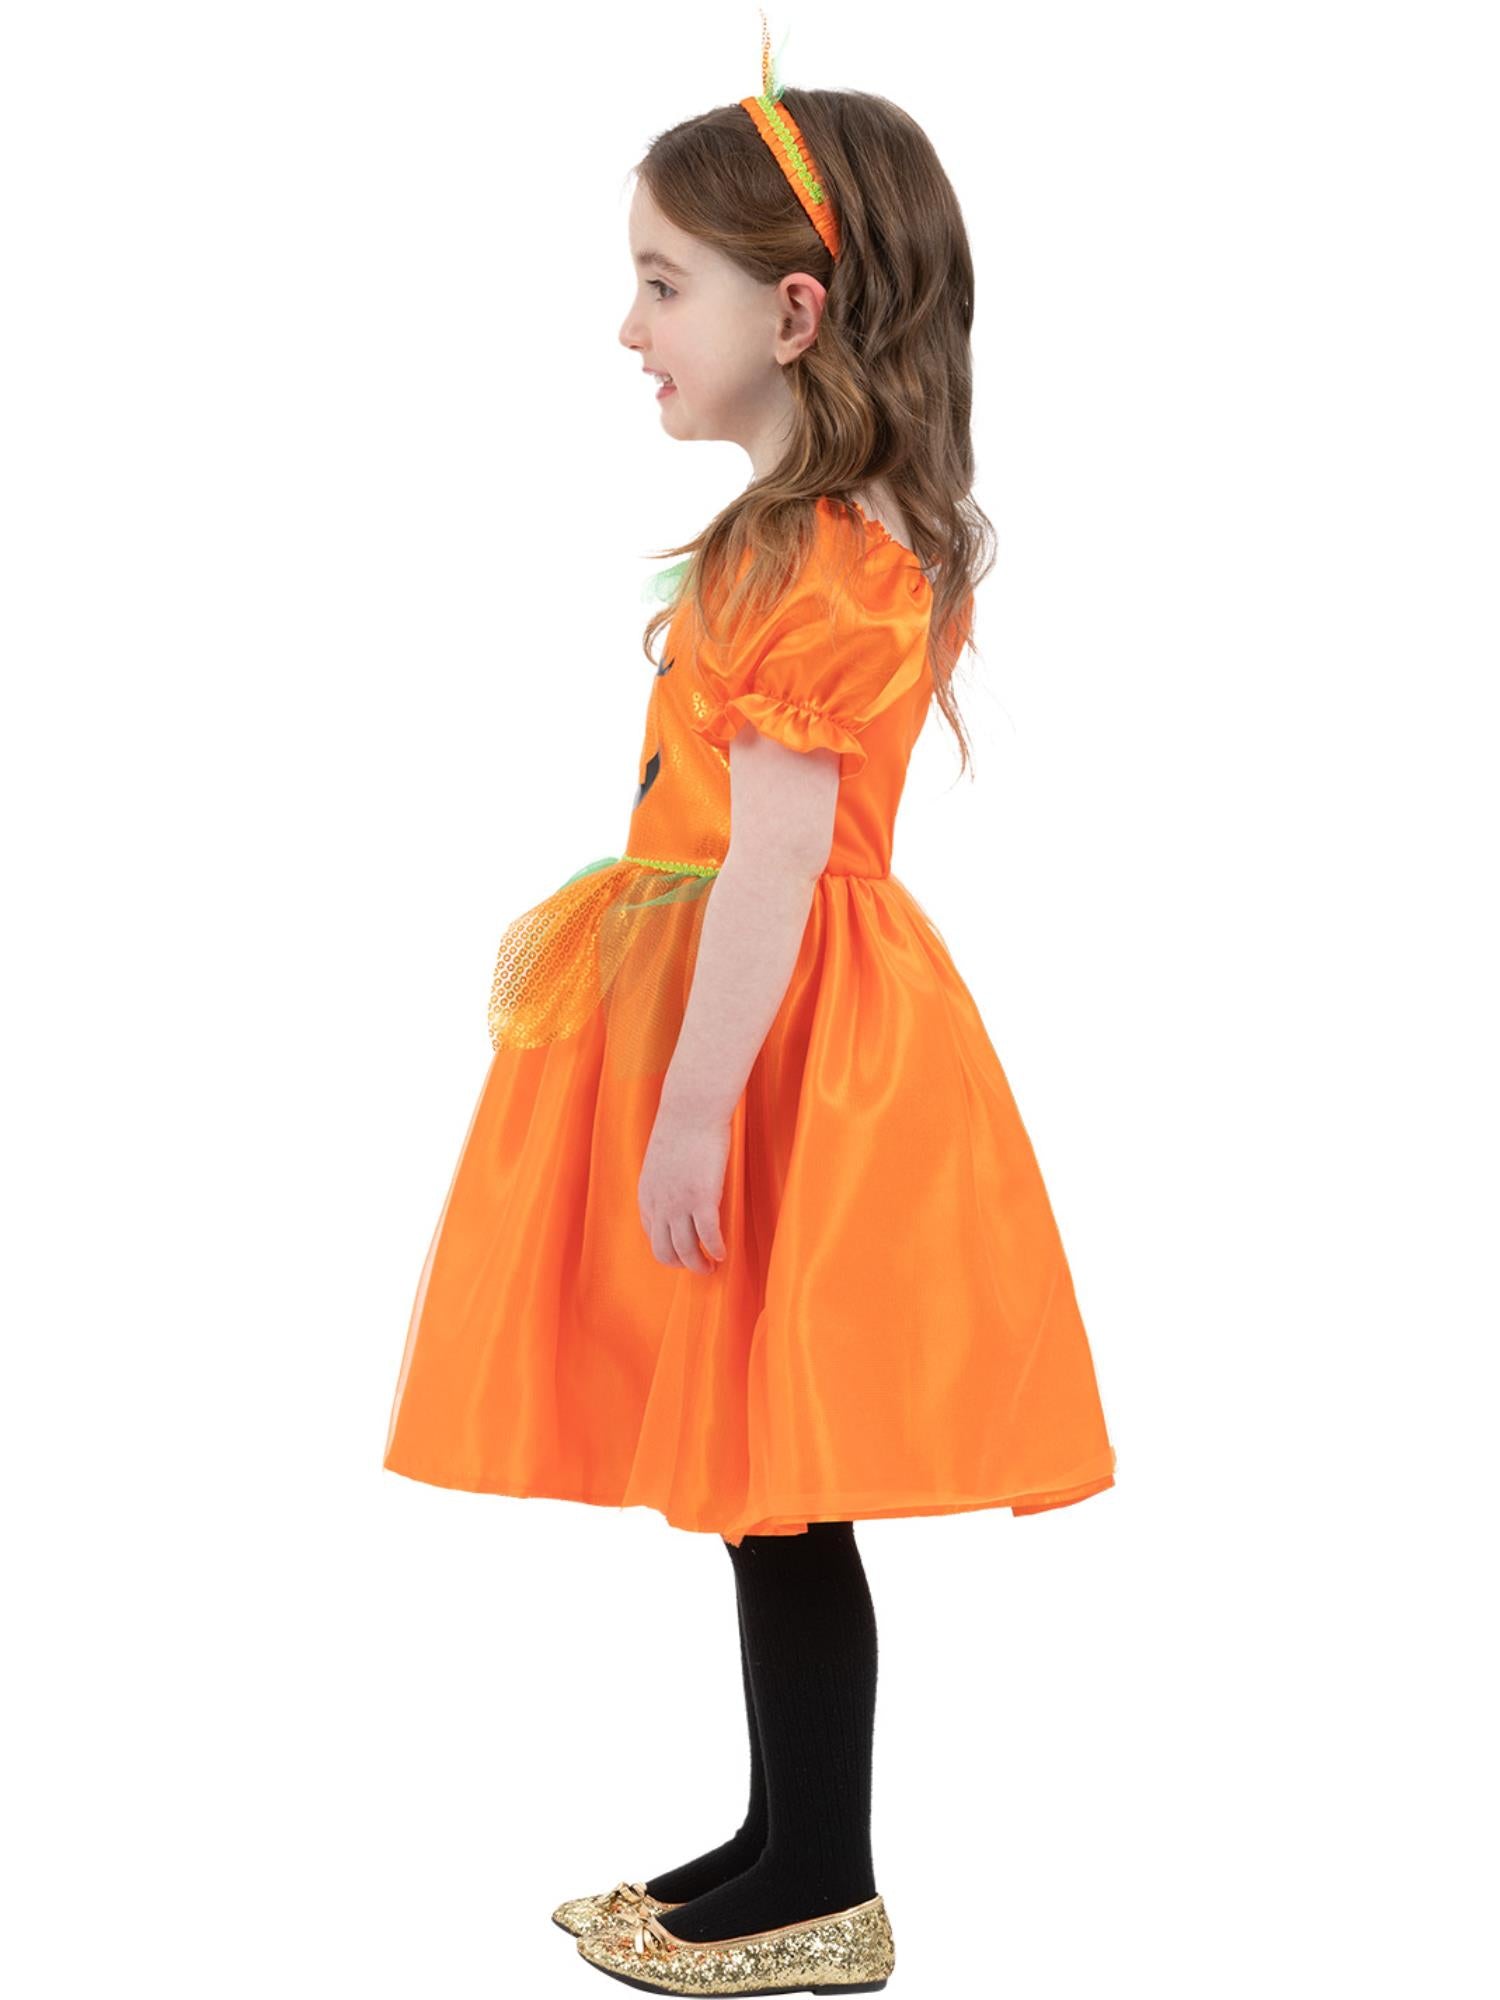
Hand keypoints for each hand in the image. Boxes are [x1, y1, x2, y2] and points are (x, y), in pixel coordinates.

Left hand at [638, 1104, 729, 1272]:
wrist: (691, 1111)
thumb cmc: (681, 1129)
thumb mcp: (661, 1161)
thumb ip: (664, 1183)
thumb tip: (675, 1194)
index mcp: (646, 1195)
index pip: (652, 1235)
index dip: (668, 1248)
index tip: (684, 1251)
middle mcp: (659, 1204)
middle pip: (664, 1251)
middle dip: (681, 1264)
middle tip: (698, 1267)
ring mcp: (679, 1203)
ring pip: (686, 1250)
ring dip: (699, 1265)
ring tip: (711, 1267)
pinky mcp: (703, 1198)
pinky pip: (709, 1236)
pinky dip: (716, 1250)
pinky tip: (723, 1253)